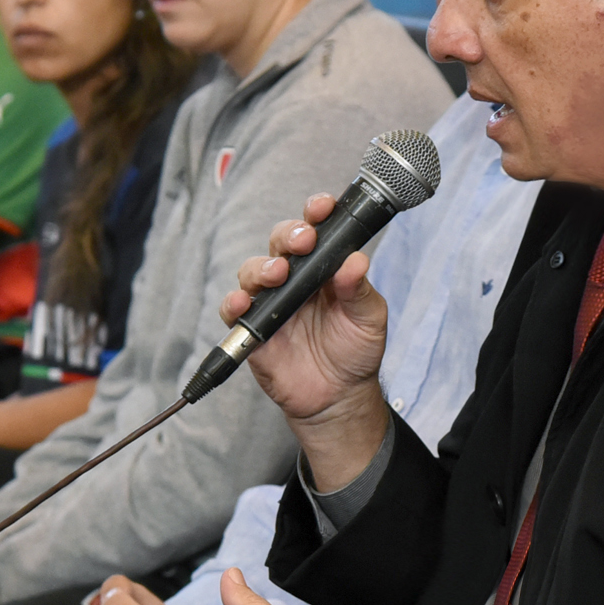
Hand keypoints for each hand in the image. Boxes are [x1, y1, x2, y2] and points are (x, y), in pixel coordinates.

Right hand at [223, 193, 391, 422]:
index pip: (315, 230)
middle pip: (281, 242)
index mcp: (324, 268)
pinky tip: (244, 303)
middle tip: (303, 241)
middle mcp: (295, 279)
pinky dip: (235, 303)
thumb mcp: (369, 318)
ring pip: (254, 270)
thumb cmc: (356, 351)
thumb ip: (359, 290)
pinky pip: (234, 310)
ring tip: (277, 275)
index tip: (321, 207)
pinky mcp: (254, 329)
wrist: (340, 397)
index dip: (315, 213)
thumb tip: (356, 260)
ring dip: (262, 267)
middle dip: (288, 234)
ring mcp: (272, 302)